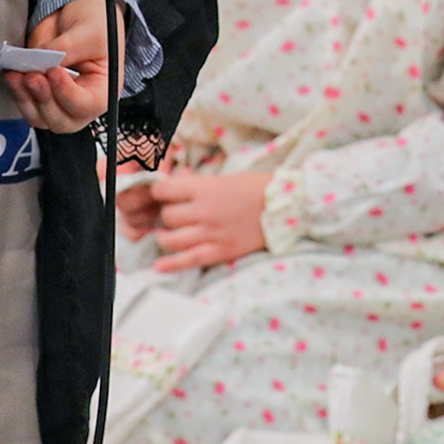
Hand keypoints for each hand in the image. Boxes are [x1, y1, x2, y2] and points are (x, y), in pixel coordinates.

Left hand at [4, 0, 120, 131]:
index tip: (54, 71)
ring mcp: (58, 100)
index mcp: (103, 91)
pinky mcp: (39, 93)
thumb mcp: (89, 32)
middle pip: (60, 120)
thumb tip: (41, 61)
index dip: (67, 93)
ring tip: (16, 74)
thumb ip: (67, 49)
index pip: (86, 105)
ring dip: (25, 98)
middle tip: (32, 76)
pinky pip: (26, 104)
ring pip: (39, 117)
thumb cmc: (94, 24)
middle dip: (43, 100)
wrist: (75, 15)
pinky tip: (11, 74)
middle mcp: (80, 103)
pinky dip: (17, 92)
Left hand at [147, 168, 272, 270]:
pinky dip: (172, 264)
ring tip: (167, 235)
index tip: (161, 194)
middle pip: (167, 216)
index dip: (159, 192)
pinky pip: (189, 260)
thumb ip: (199, 184)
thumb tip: (178, 182)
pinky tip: (160, 265)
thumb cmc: (256, 187)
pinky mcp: (221, 251)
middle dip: (166, 215)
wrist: (285, 206)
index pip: (165, 190)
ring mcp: (212, 233)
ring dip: (165, 237)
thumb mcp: (225, 178)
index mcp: (205, 189)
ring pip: (173, 239)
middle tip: (173, 214)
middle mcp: (204, 211)